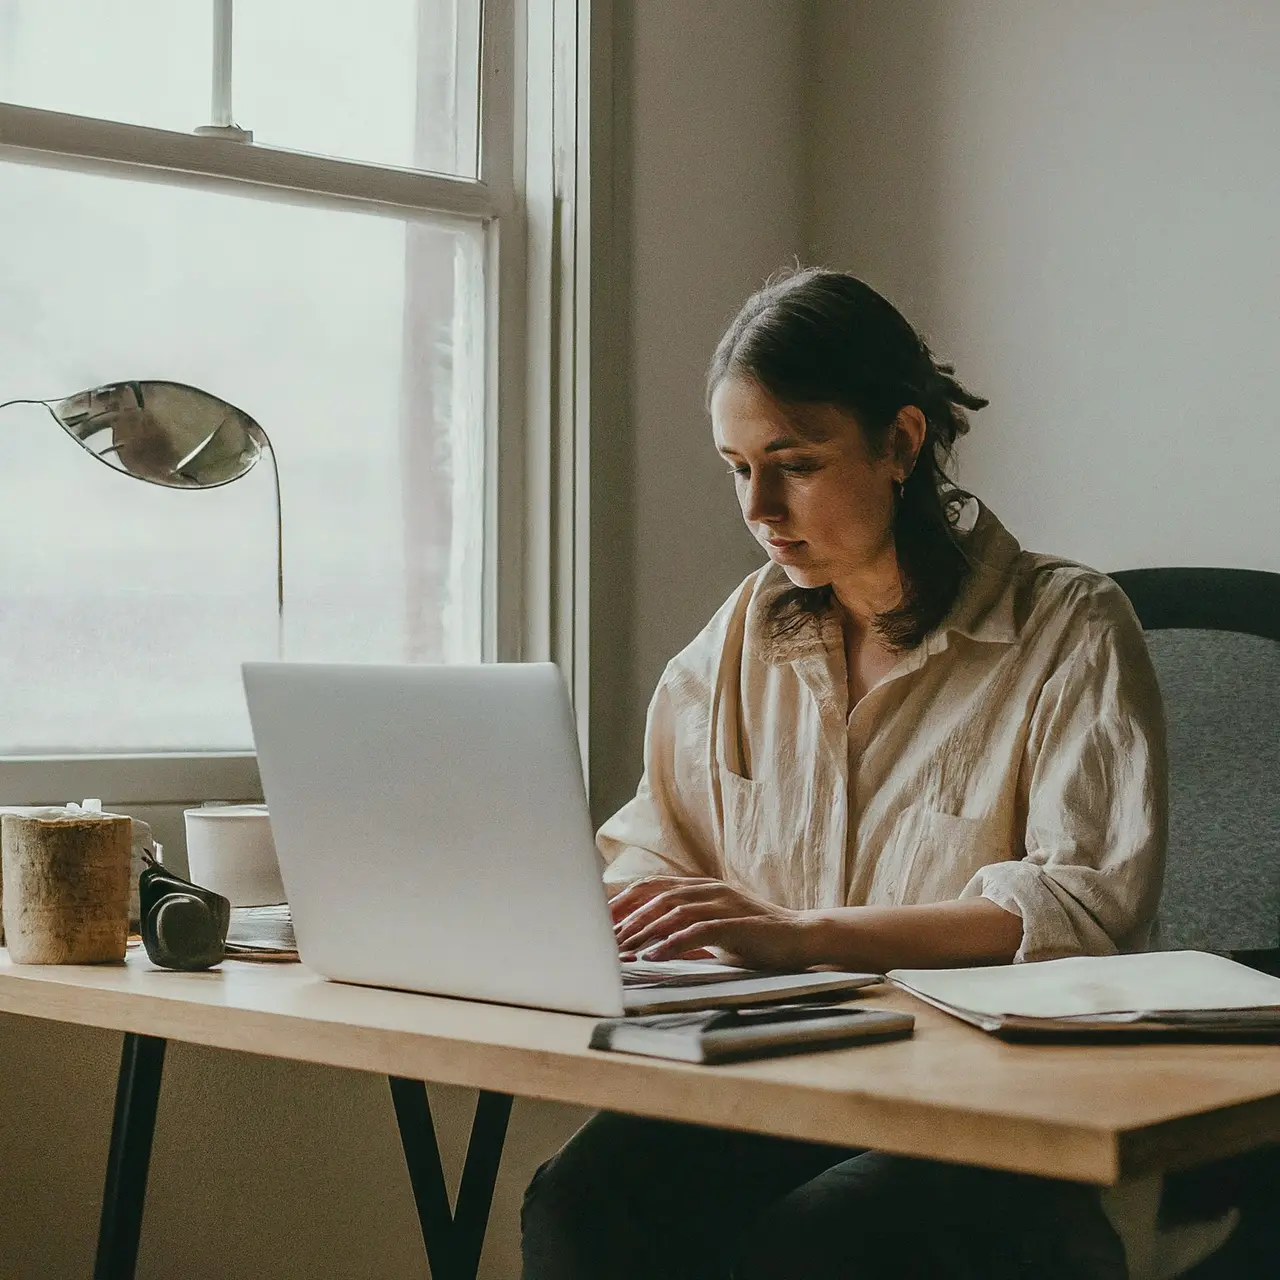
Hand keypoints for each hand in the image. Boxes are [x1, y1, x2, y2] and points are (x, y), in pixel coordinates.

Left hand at [609, 876, 816, 969]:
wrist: (799, 938)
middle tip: (602, 938)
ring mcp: (723, 903)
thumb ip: (683, 930)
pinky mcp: (736, 923)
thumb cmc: (753, 938)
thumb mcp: (712, 930)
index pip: (652, 886)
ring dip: (644, 930)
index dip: (623, 900)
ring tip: (622, 950)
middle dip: (626, 916)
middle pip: (656, 895)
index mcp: (700, 887)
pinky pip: (697, 930)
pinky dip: (671, 942)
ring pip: (672, 910)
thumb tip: (646, 943)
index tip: (599, 920)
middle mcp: (708, 889)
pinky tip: (653, 955)